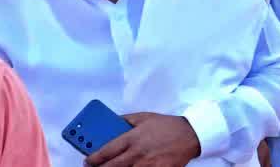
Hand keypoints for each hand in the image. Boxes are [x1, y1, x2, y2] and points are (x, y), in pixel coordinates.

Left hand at [85, 112, 199, 165]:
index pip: (106, 151)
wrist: (191, 134)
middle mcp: (137, 153)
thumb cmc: (167, 125)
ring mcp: (147, 164)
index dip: (93, 158)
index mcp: (132, 138)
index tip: (87, 161)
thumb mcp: (144, 117)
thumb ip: (125, 120)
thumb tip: (110, 123)